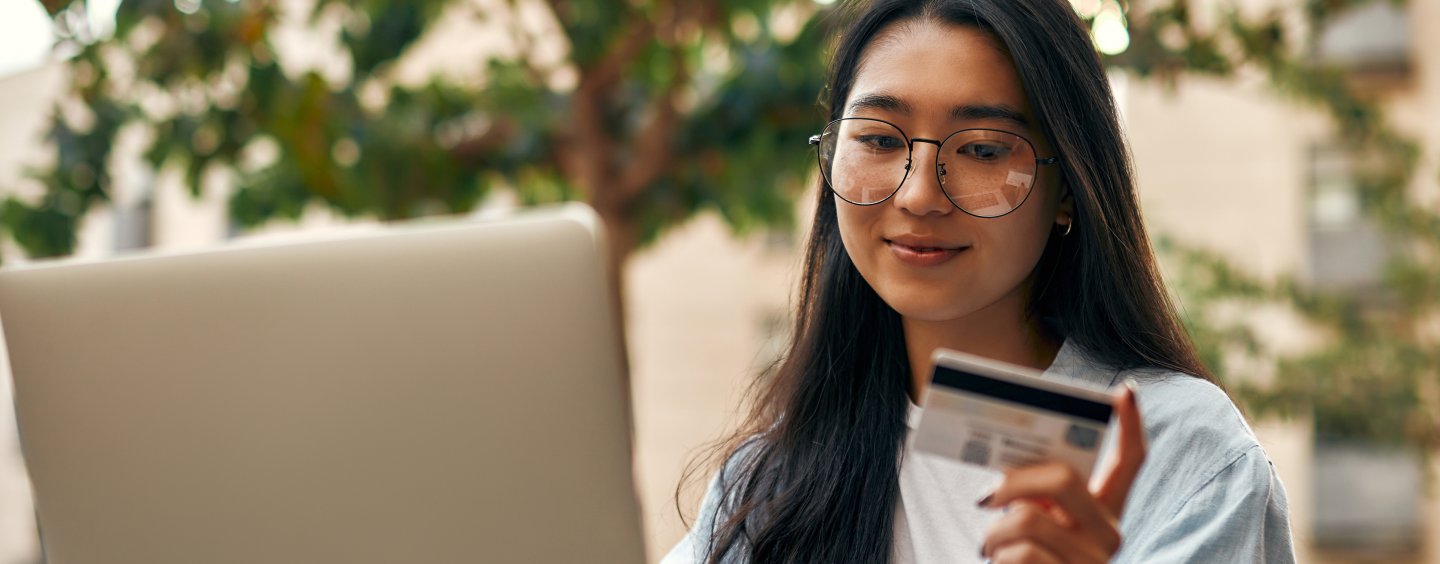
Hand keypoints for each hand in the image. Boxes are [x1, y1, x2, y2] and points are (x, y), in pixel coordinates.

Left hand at [977, 384, 1146, 562]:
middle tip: (986, 497)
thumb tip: (1006, 470)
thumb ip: (1039, 498)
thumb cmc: (1034, 562)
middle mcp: (1108, 536)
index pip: (1131, 462)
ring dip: (993, 534)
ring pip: (1028, 521)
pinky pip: (1019, 556)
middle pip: (1065, 478)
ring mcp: (1091, 561)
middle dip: (1015, 481)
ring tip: (990, 547)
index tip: (1125, 391)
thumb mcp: (1044, 527)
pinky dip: (998, 560)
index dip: (1131, 424)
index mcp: (1105, 514)